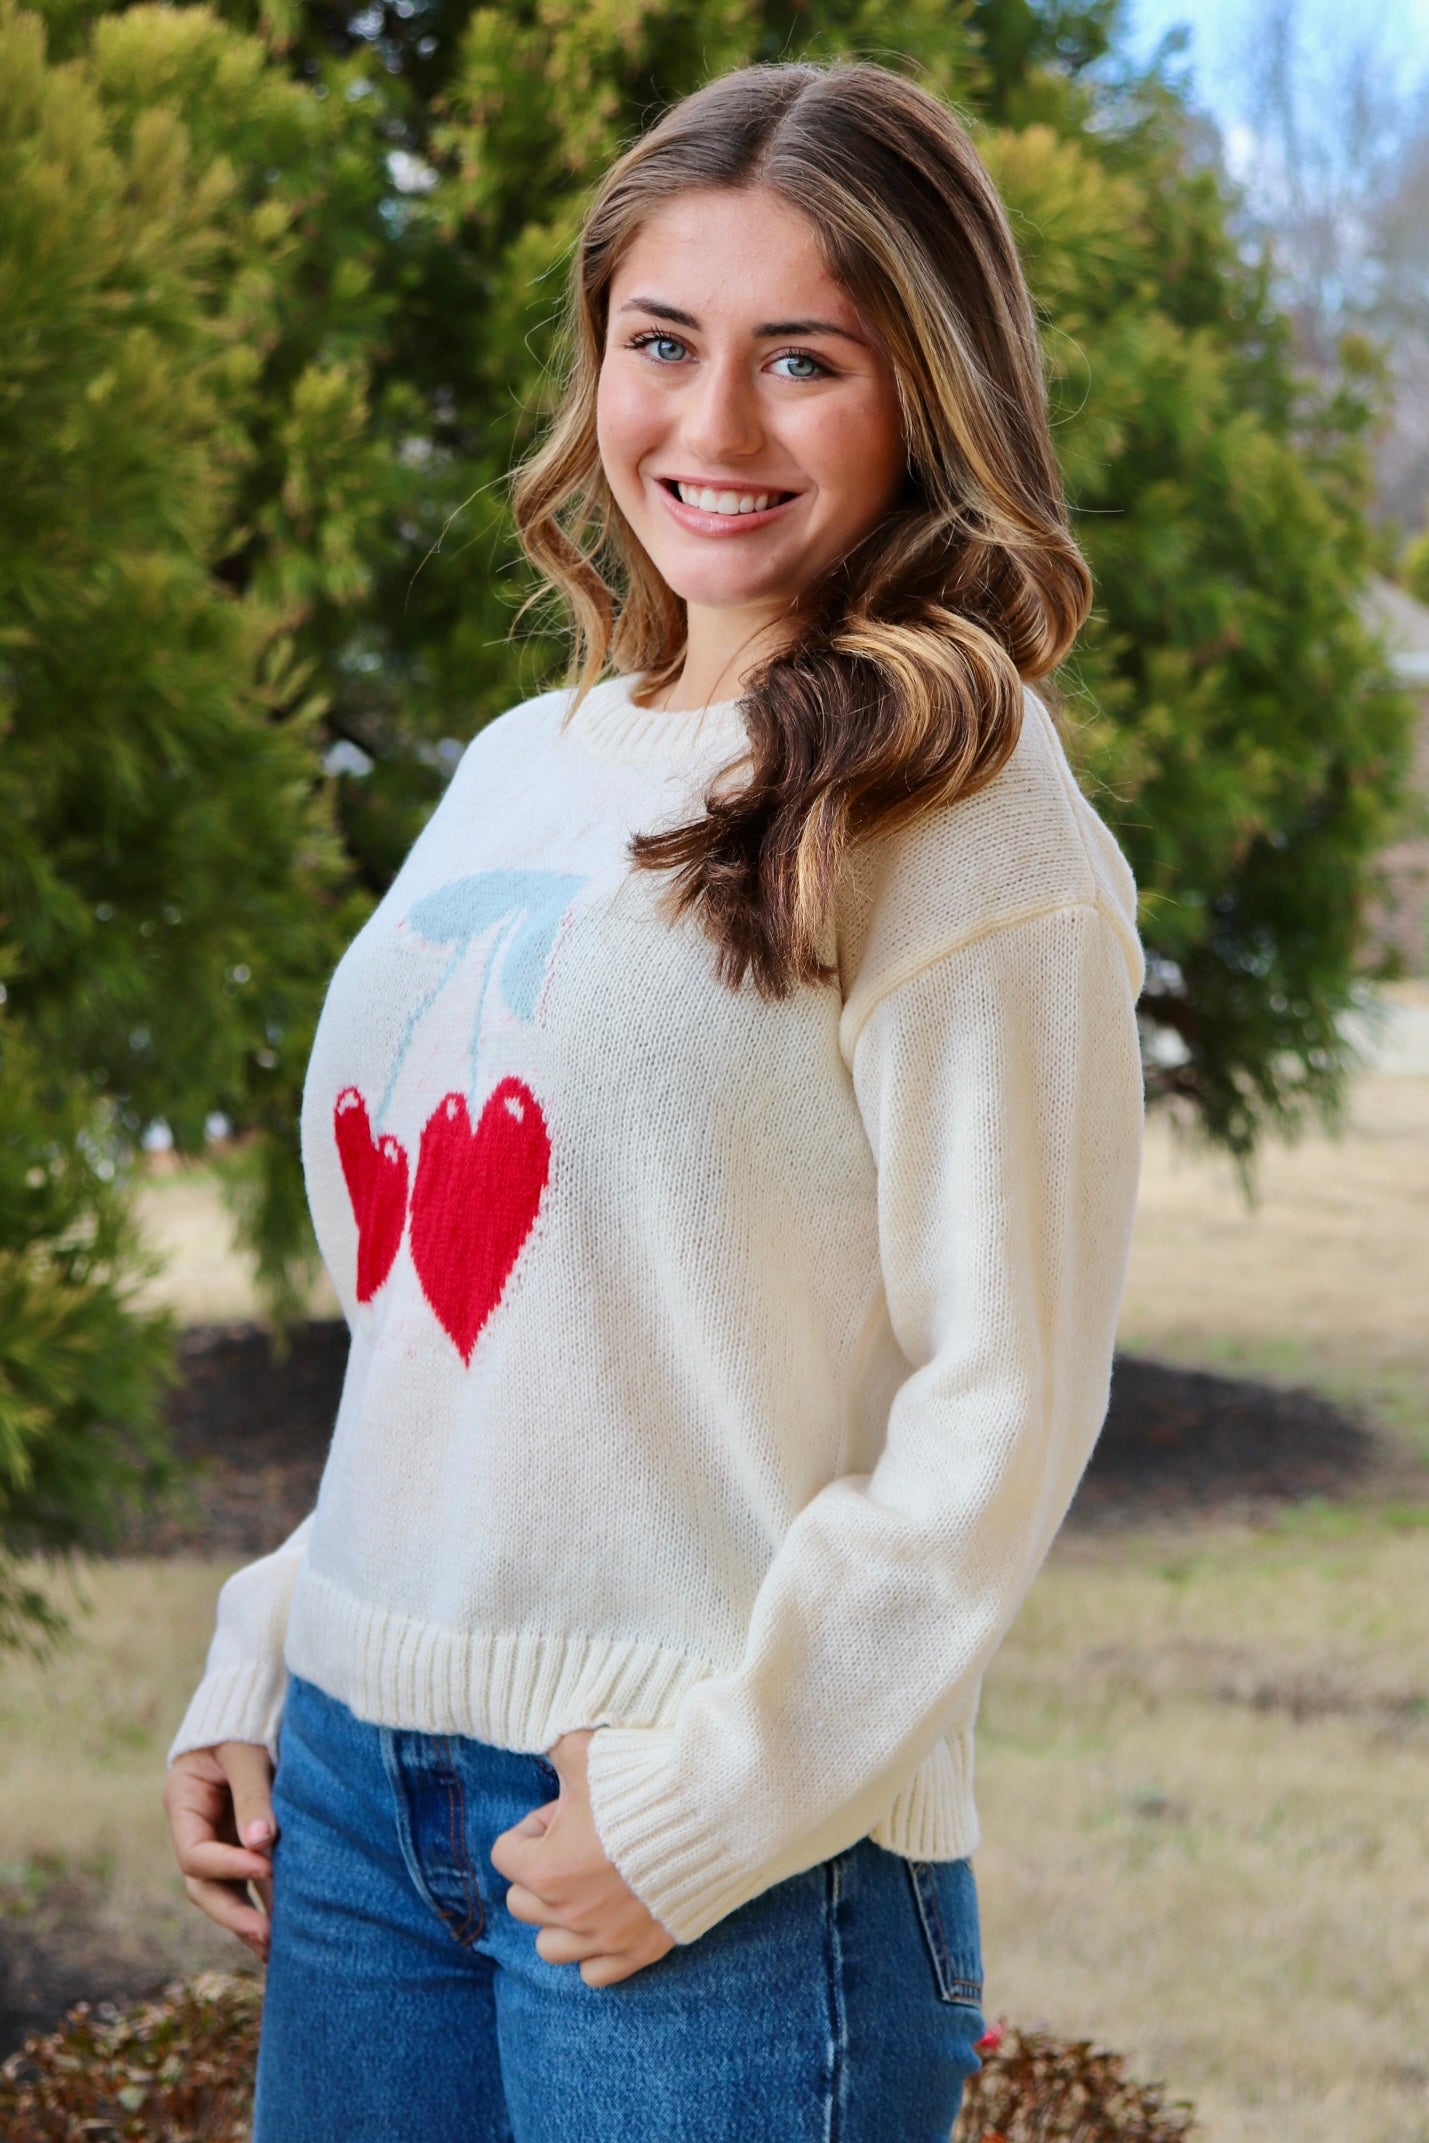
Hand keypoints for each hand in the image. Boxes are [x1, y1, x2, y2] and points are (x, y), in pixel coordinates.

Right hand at [163, 1741, 275, 1962]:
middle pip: (204, 1885)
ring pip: (226, 1892)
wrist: (252, 1702)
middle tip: (267, 1935)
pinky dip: (265, 1903)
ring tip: (279, 1950)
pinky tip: (286, 1932)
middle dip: (234, 1913)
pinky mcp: (245, 1844)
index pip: (195, 1852)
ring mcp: (219, 1840)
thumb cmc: (245, 1721)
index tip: (266, 1865)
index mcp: (183, 1803)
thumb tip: (262, 1843)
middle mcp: (197, 1829)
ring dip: (250, 1919)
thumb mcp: (245, 1750)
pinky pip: (250, 1881)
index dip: (227, 1865)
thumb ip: (252, 1793)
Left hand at [490, 1728, 676, 1987]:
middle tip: (578, 1843)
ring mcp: (603, 1938)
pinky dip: (594, 1951)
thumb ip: (554, 1744)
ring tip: (588, 1885)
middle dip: (542, 1870)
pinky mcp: (638, 1953)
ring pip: (550, 1946)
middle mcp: (569, 1912)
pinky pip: (592, 1974)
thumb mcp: (587, 1749)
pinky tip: (610, 1916)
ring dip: (560, 1917)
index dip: (532, 1828)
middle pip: (522, 1901)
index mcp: (547, 1868)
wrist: (712, 1816)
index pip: (504, 1853)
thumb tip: (542, 1736)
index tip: (565, 1812)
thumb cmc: (643, 1782)